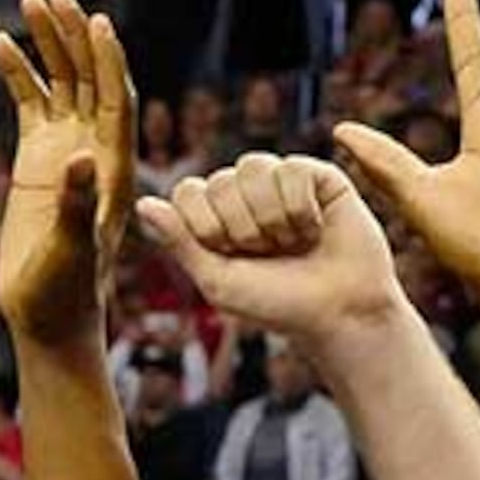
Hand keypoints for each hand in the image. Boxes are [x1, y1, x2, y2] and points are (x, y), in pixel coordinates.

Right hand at [0, 0, 134, 343]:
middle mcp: (95, 152)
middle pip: (89, 80)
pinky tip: (4, 45)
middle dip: (72, 37)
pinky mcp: (38, 163)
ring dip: (48, 44)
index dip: (107, 61)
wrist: (48, 317)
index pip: (116, 101)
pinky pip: (33, 106)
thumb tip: (78, 158)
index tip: (94, 22)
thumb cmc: (66, 293)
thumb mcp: (73, 252)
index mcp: (114, 170)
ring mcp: (66, 153)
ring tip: (29, 3)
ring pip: (62, 84)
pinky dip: (22, 75)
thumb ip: (77, 205)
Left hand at [136, 154, 407, 340]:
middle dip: (241, 229)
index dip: (206, 227)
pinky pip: (292, 169)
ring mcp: (282, 181)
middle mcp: (246, 192)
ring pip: (253, 167)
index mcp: (216, 215)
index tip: (230, 257)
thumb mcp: (217, 280)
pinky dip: (300, 209)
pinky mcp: (319, 176)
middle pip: (218, 181)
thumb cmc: (276, 303)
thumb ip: (180, 240)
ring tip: (291, 243)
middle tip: (268, 254)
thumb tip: (142, 203)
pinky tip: (315, 230)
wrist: (337, 312)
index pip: (187, 192)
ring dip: (271, 218)